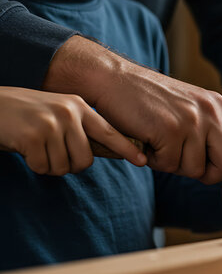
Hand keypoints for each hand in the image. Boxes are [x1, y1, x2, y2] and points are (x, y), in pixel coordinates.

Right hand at [0, 87, 145, 174]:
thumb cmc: (26, 116)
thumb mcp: (59, 115)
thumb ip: (82, 130)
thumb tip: (112, 151)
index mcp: (79, 106)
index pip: (109, 131)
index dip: (126, 148)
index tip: (143, 161)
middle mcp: (69, 112)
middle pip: (85, 160)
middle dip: (69, 165)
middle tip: (52, 153)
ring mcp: (51, 123)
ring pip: (64, 166)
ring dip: (49, 165)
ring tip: (37, 147)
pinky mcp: (34, 135)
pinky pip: (43, 167)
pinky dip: (34, 165)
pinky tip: (25, 148)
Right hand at [44, 36, 221, 183]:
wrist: (112, 79)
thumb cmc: (148, 101)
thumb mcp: (188, 110)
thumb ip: (209, 134)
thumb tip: (221, 168)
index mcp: (218, 108)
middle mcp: (211, 113)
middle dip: (209, 172)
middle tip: (184, 159)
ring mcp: (192, 120)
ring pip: (197, 169)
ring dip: (175, 164)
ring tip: (159, 140)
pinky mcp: (171, 129)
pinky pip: (170, 164)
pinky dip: (155, 160)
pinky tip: (147, 138)